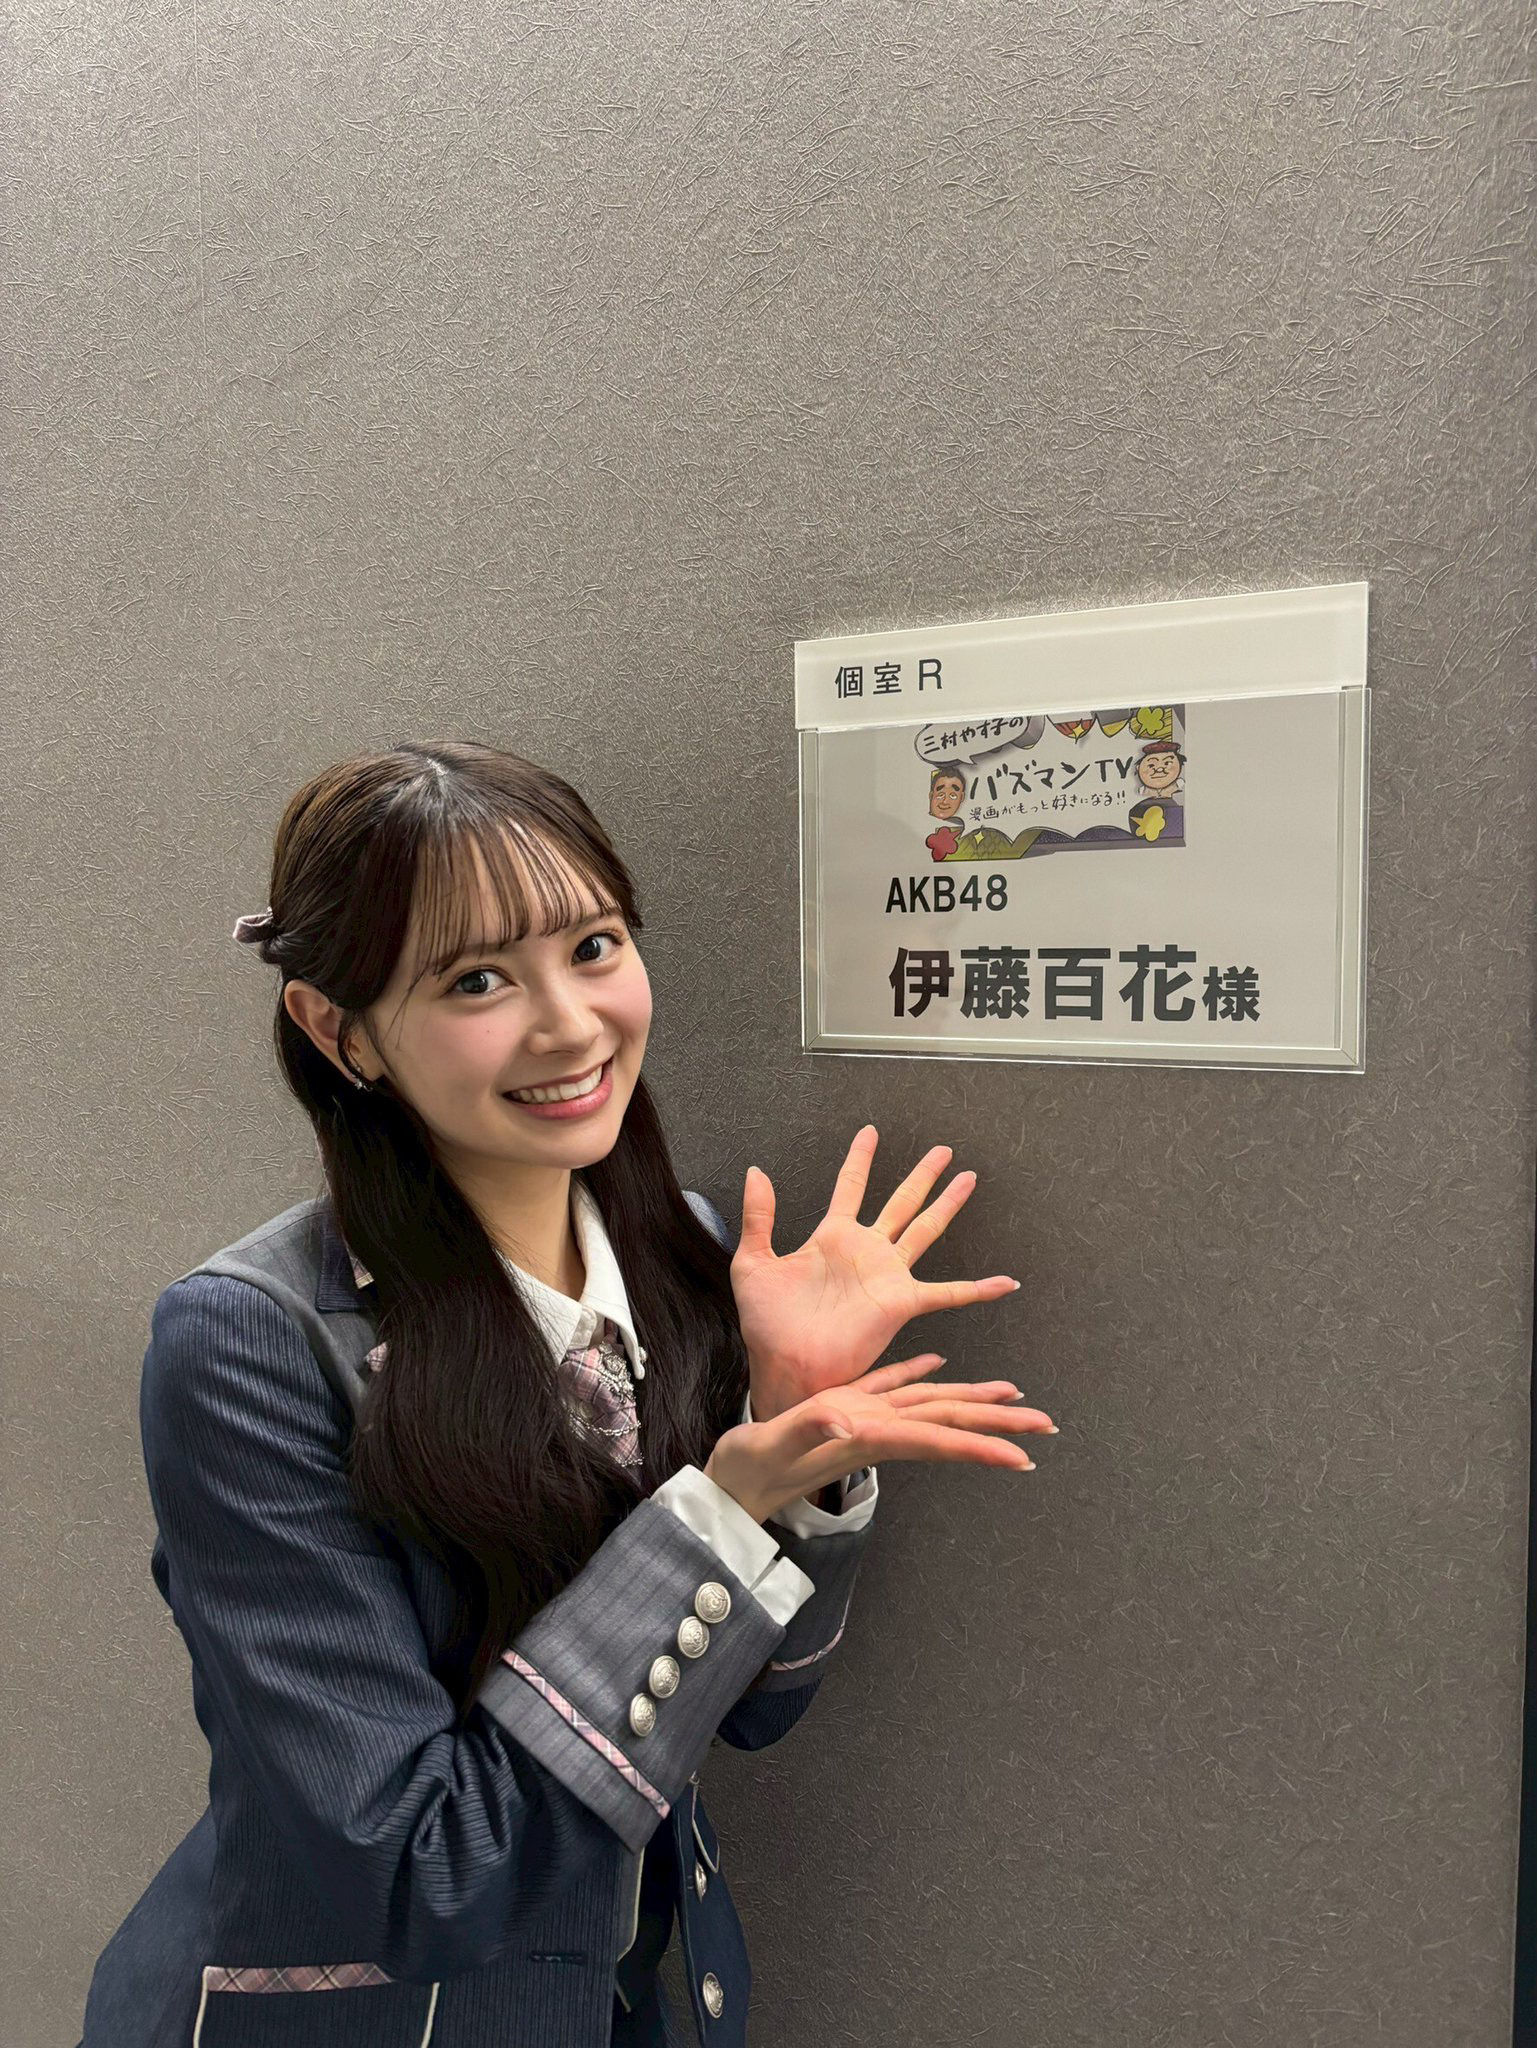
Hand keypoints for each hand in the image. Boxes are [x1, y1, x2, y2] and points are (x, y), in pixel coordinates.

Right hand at [703, 1352, 1054, 1525]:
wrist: (727, 1487)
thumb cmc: (748, 1471)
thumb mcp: (774, 1445)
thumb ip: (809, 1427)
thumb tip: (846, 1418)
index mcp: (867, 1437)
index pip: (936, 1439)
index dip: (980, 1445)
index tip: (1022, 1455)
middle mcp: (874, 1430)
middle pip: (947, 1424)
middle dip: (998, 1425)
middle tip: (1045, 1426)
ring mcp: (861, 1421)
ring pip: (929, 1407)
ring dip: (972, 1402)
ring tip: (1012, 1396)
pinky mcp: (843, 1409)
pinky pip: (893, 1390)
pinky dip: (919, 1376)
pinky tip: (937, 1368)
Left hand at [731, 1126, 1024, 1421]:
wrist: (783, 1365)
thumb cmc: (766, 1324)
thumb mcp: (752, 1262)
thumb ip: (758, 1217)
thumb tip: (756, 1171)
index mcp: (831, 1238)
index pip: (850, 1187)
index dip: (860, 1159)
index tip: (871, 1133)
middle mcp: (865, 1251)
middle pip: (900, 1201)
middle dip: (921, 1175)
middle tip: (942, 1149)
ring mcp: (886, 1275)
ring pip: (924, 1229)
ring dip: (947, 1204)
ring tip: (968, 1179)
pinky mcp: (900, 1302)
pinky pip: (947, 1294)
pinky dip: (977, 1290)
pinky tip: (1004, 1283)